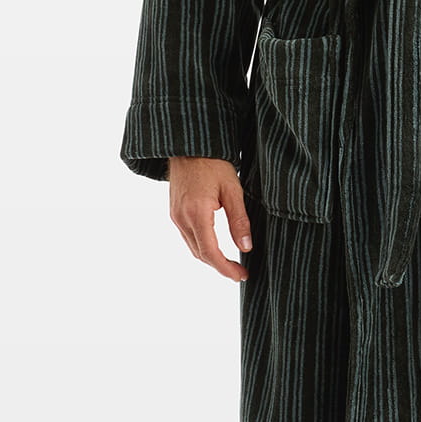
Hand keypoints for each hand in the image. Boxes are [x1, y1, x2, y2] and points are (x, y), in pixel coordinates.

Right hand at [168, 156, 252, 281]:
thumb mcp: (233, 190)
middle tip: (240, 272)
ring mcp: (175, 215)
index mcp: (196, 213)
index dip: (225, 268)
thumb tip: (246, 247)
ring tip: (231, 263)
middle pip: (200, 254)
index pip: (210, 252)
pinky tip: (216, 247)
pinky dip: (202, 246)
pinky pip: (187, 237)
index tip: (241, 275)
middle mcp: (181, 218)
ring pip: (192, 247)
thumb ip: (239, 220)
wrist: (190, 145)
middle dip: (220, 267)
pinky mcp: (174, 211)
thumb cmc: (214, 163)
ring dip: (210, 258)